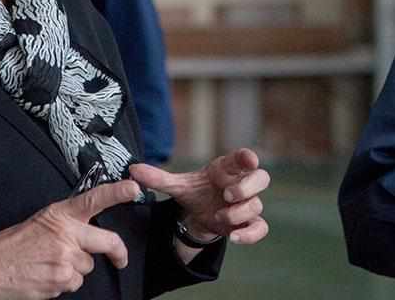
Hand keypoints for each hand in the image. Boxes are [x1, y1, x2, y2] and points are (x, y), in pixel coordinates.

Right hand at [0, 179, 140, 299]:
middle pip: (108, 242)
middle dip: (118, 252)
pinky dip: (64, 283)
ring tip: (51, 264)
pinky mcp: (59, 281)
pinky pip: (74, 283)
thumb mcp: (43, 221)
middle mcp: (68, 234)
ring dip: (76, 268)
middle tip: (120, 259)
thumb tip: (89, 230)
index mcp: (62, 214)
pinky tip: (46, 277)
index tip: (135, 188)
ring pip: (88, 267)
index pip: (95, 199)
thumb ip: (68, 222)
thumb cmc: (13, 244)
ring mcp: (65, 259)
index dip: (118, 192)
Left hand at [129, 147, 269, 244]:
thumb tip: (133, 170)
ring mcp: (247, 203)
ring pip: (257, 205)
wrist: (200, 214)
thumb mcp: (178, 186)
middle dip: (246, 187)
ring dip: (239, 213)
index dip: (249, 158)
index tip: (249, 160)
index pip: (244, 158)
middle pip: (261, 178)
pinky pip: (261, 227)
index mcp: (228, 169)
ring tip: (218, 217)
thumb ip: (158, 178)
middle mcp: (242, 183)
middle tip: (227, 194)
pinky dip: (250, 233)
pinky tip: (234, 236)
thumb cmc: (195, 192)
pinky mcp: (248, 222)